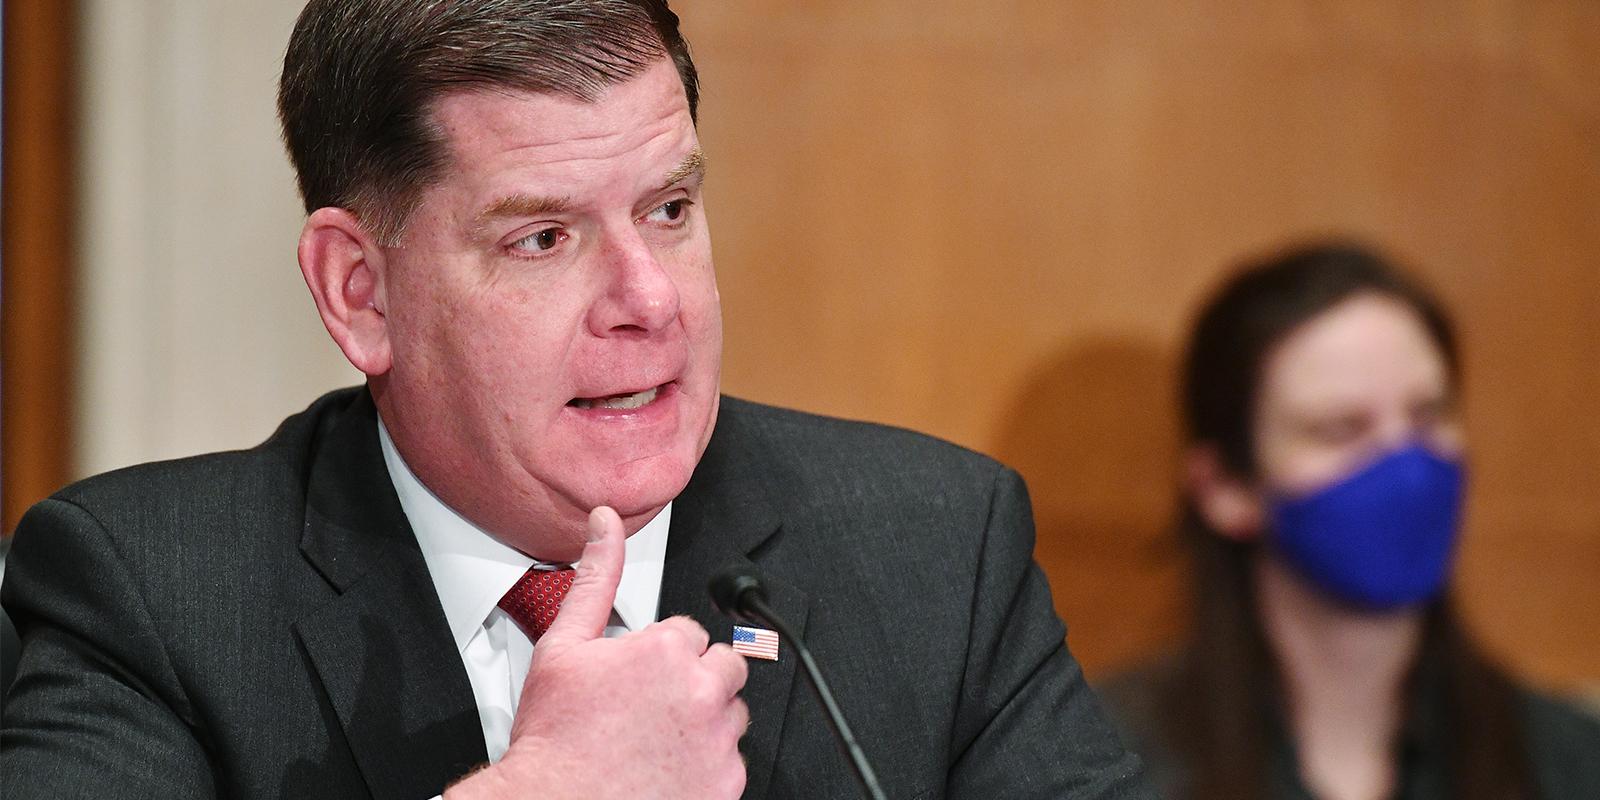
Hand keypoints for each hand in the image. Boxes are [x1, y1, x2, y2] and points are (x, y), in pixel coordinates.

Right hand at [446, 507, 748, 799]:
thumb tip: (605, 524)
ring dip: (706, 718)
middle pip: (724, 666)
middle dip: (695, 678)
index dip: (659, 653)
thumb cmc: (555, 738)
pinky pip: (733, 760)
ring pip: (733, 712)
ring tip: (659, 736)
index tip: (638, 677)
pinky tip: (669, 766)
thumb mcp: (564, 645)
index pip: (689, 632)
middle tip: (653, 704)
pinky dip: (708, 763)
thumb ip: (596, 577)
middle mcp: (701, 692)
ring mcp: (717, 740)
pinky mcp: (725, 783)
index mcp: (667, 651)